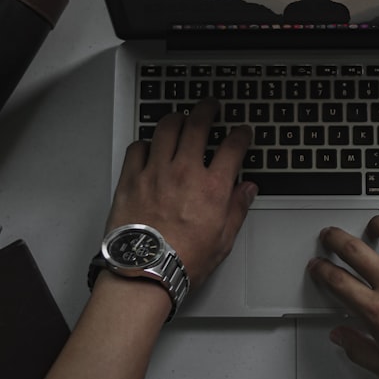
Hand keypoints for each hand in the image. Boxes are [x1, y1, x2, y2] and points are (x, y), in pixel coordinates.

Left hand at [106, 99, 256, 288]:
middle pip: (198, 125)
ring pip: (166, 128)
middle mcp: (185, 172)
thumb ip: (237, 209)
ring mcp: (155, 172)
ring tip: (181, 117)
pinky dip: (146, 142)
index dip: (241, 134)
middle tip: (211, 105)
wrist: (144, 272)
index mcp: (212, 188)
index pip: (233, 147)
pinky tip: (150, 146)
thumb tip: (247, 190)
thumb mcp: (222, 240)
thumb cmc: (182, 261)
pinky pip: (138, 147)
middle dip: (208, 110)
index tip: (242, 131)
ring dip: (176, 118)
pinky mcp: (131, 178)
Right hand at [307, 215, 378, 378]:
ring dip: (377, 224)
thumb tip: (341, 337)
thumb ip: (360, 350)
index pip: (338, 282)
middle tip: (331, 234)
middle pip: (355, 249)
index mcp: (378, 312)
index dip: (322, 269)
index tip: (319, 265)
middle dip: (335, 238)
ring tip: (373, 224)